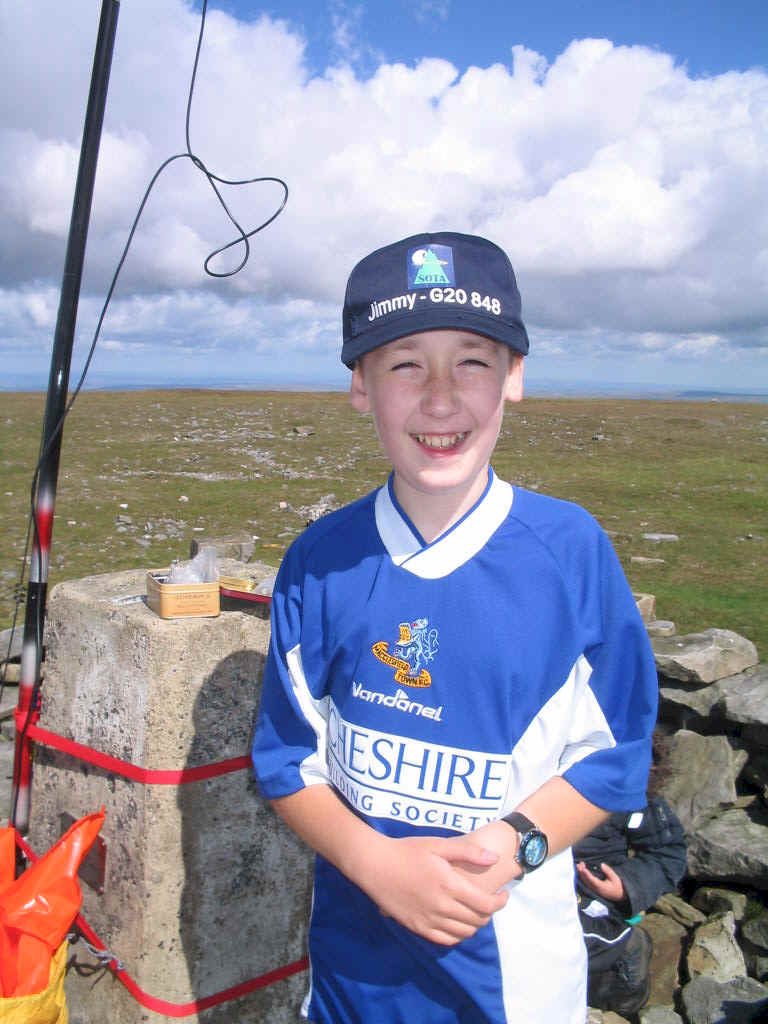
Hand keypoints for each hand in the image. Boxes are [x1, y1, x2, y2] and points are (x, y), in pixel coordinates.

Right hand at [357, 834, 508, 945]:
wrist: (375, 865)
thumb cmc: (408, 850)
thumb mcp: (439, 844)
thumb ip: (469, 852)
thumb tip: (495, 858)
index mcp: (449, 884)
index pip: (485, 904)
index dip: (500, 902)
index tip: (503, 894)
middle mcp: (441, 906)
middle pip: (477, 920)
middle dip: (490, 912)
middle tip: (490, 901)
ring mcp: (428, 919)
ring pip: (463, 933)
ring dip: (476, 924)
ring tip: (475, 911)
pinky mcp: (417, 927)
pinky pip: (445, 940)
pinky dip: (458, 935)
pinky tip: (459, 923)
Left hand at [576, 860, 625, 901]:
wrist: (619, 895)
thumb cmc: (617, 886)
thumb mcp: (615, 878)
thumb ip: (608, 871)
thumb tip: (602, 865)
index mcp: (601, 887)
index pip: (592, 880)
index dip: (587, 874)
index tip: (583, 868)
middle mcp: (596, 889)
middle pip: (586, 881)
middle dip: (582, 872)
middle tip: (580, 863)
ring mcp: (594, 890)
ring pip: (585, 882)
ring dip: (581, 873)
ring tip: (579, 865)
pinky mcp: (593, 889)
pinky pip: (586, 882)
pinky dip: (583, 876)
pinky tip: (581, 870)